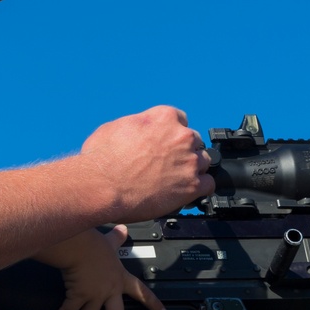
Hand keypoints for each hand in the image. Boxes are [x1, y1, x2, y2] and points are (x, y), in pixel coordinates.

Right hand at [49, 225, 163, 309]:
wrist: (80, 248)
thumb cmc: (94, 244)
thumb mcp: (109, 241)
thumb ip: (117, 238)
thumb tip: (123, 229)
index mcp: (119, 278)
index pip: (140, 292)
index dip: (152, 302)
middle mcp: (108, 291)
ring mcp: (94, 296)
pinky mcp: (78, 296)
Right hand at [81, 105, 213, 221]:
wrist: (101, 186)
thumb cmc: (102, 158)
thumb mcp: (116, 127)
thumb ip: (138, 125)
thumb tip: (141, 130)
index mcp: (163, 117)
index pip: (180, 119)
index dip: (171, 133)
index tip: (165, 142)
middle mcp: (181, 136)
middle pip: (193, 141)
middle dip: (182, 151)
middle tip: (166, 163)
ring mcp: (189, 161)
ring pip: (203, 161)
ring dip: (191, 169)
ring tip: (174, 179)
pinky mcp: (192, 186)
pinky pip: (208, 184)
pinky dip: (199, 189)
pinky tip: (185, 192)